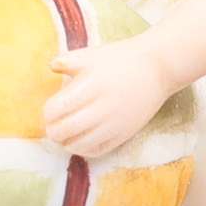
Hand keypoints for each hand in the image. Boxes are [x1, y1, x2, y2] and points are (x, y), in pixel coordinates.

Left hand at [42, 38, 173, 159]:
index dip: (48, 113)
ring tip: (65, 134)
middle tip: (53, 124)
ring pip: (78, 145)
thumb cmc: (122, 59)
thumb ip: (68, 60)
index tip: (50, 109)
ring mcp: (113, 124)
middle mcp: (100, 109)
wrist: (157, 69)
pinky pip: (97, 151)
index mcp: (89, 87)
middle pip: (63, 131)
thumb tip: (51, 66)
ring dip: (66, 142)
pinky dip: (84, 149)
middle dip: (53, 130)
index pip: (56, 110)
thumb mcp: (92, 54)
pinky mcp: (123, 134)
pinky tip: (81, 140)